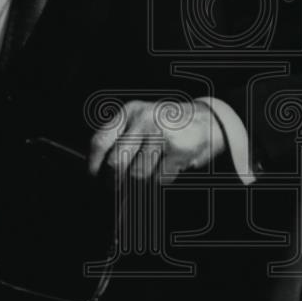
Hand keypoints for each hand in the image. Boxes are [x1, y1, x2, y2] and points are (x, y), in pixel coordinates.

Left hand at [88, 98, 225, 183]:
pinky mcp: (178, 149)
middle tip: (117, 188)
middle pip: (117, 163)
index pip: (100, 141)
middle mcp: (143, 120)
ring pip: (137, 175)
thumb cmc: (168, 125)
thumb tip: (101, 173)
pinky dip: (160, 180)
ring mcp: (161, 134)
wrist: (208, 120)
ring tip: (149, 172)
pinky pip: (159, 178)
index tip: (94, 177)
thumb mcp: (141, 121)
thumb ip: (121, 140)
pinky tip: (167, 168)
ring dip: (141, 183)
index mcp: (129, 112)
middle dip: (115, 182)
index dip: (93, 164)